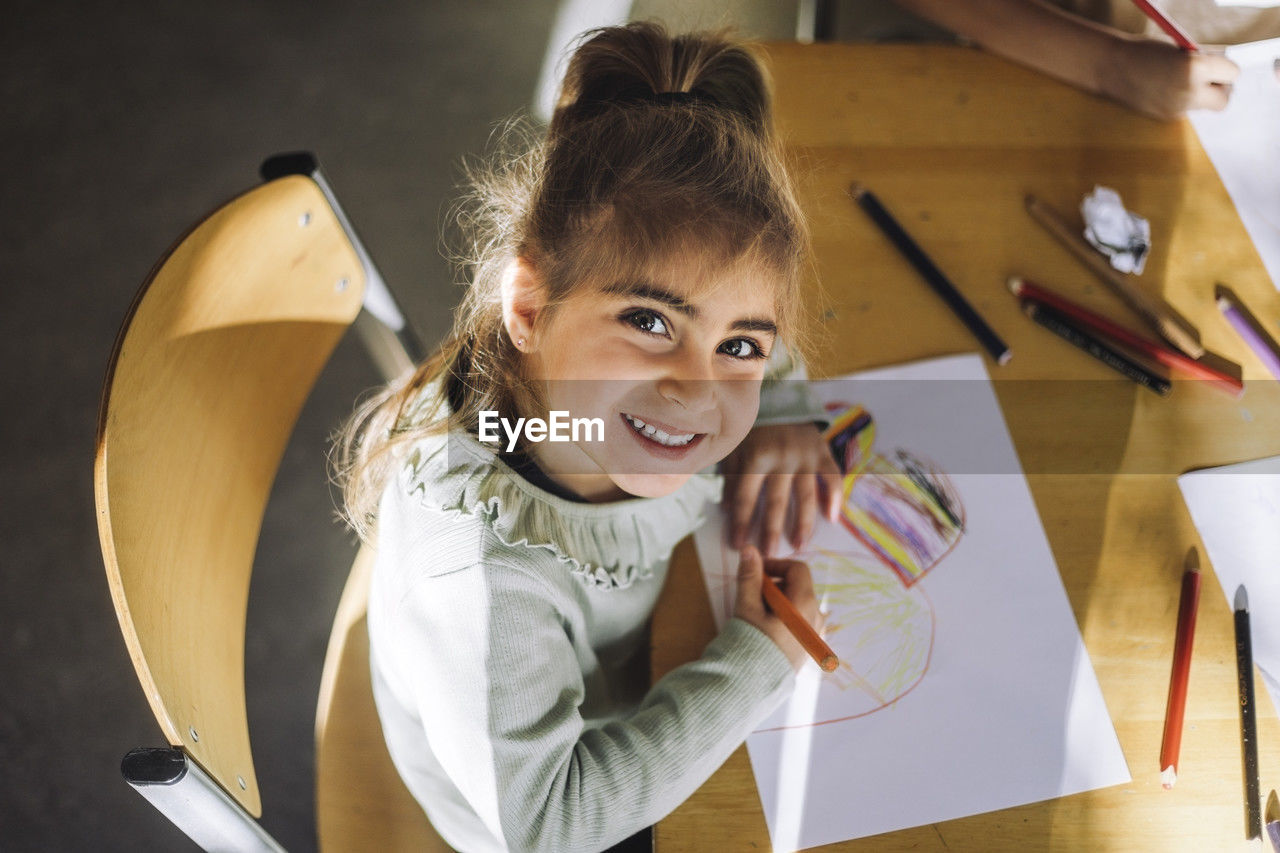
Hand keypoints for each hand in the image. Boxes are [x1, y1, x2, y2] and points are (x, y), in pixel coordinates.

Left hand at [721, 422, 842, 556]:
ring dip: (802, 523)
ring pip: (805, 495)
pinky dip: (834, 497)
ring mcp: (804, 455)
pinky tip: (832, 518)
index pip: (746, 497)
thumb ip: (731, 477)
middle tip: (769, 553)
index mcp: (755, 457)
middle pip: (776, 501)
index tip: (738, 545)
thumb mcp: (735, 448)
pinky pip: (832, 476)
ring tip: (799, 545)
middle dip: (771, 530)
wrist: (781, 399)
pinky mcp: (822, 451)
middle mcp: (781, 457)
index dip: (741, 522)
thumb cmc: (753, 429)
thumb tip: (727, 508)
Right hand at [733, 546, 823, 670]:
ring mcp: (814, 632)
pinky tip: (766, 629)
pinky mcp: (808, 646)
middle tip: (751, 595)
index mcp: (805, 603)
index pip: (797, 569)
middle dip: (774, 584)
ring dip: (778, 601)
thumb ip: (749, 576)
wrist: (753, 684)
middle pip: (798, 586)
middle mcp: (816, 616)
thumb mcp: (747, 606)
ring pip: (798, 603)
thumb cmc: (751, 643)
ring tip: (757, 614)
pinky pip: (800, 620)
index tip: (755, 571)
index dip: (775, 564)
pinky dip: (784, 616)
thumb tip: (749, 549)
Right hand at [1100, 38, 1238, 119]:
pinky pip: (1185, 110)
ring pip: (1204, 106)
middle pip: (1223, 100)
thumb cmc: (1146, 52)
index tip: (1215, 64)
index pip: (1232, 73)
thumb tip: (1220, 75)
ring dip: (1199, 95)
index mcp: (1196, 67)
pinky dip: (1181, 101)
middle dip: (1220, 90)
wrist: (1111, 68)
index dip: (1224, 68)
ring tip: (1178, 82)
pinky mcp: (1166, 117)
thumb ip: (1203, 62)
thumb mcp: (1182, 51)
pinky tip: (1163, 91)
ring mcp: (1177, 108)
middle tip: (1210, 81)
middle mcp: (1189, 91)